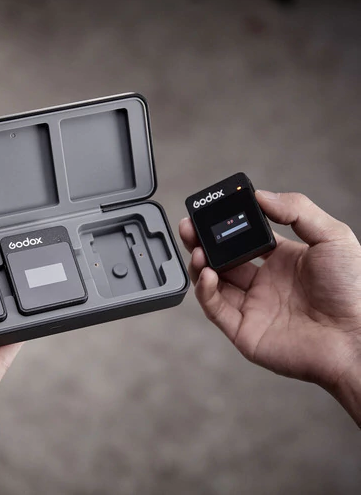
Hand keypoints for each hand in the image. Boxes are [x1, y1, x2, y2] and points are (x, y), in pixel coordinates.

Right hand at [179, 191, 360, 425]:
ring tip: (197, 250)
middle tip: (188, 227)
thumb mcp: (332, 238)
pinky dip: (205, 291)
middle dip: (202, 242)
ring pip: (214, 282)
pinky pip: (216, 309)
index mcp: (282, 260)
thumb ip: (297, 210)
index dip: (226, 226)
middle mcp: (264, 282)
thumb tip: (261, 195)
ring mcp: (252, 306)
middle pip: (222, 259)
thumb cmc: (354, 291)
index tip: (212, 212)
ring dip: (200, 264)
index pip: (243, 239)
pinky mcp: (244, 330)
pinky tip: (208, 275)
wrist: (356, 339)